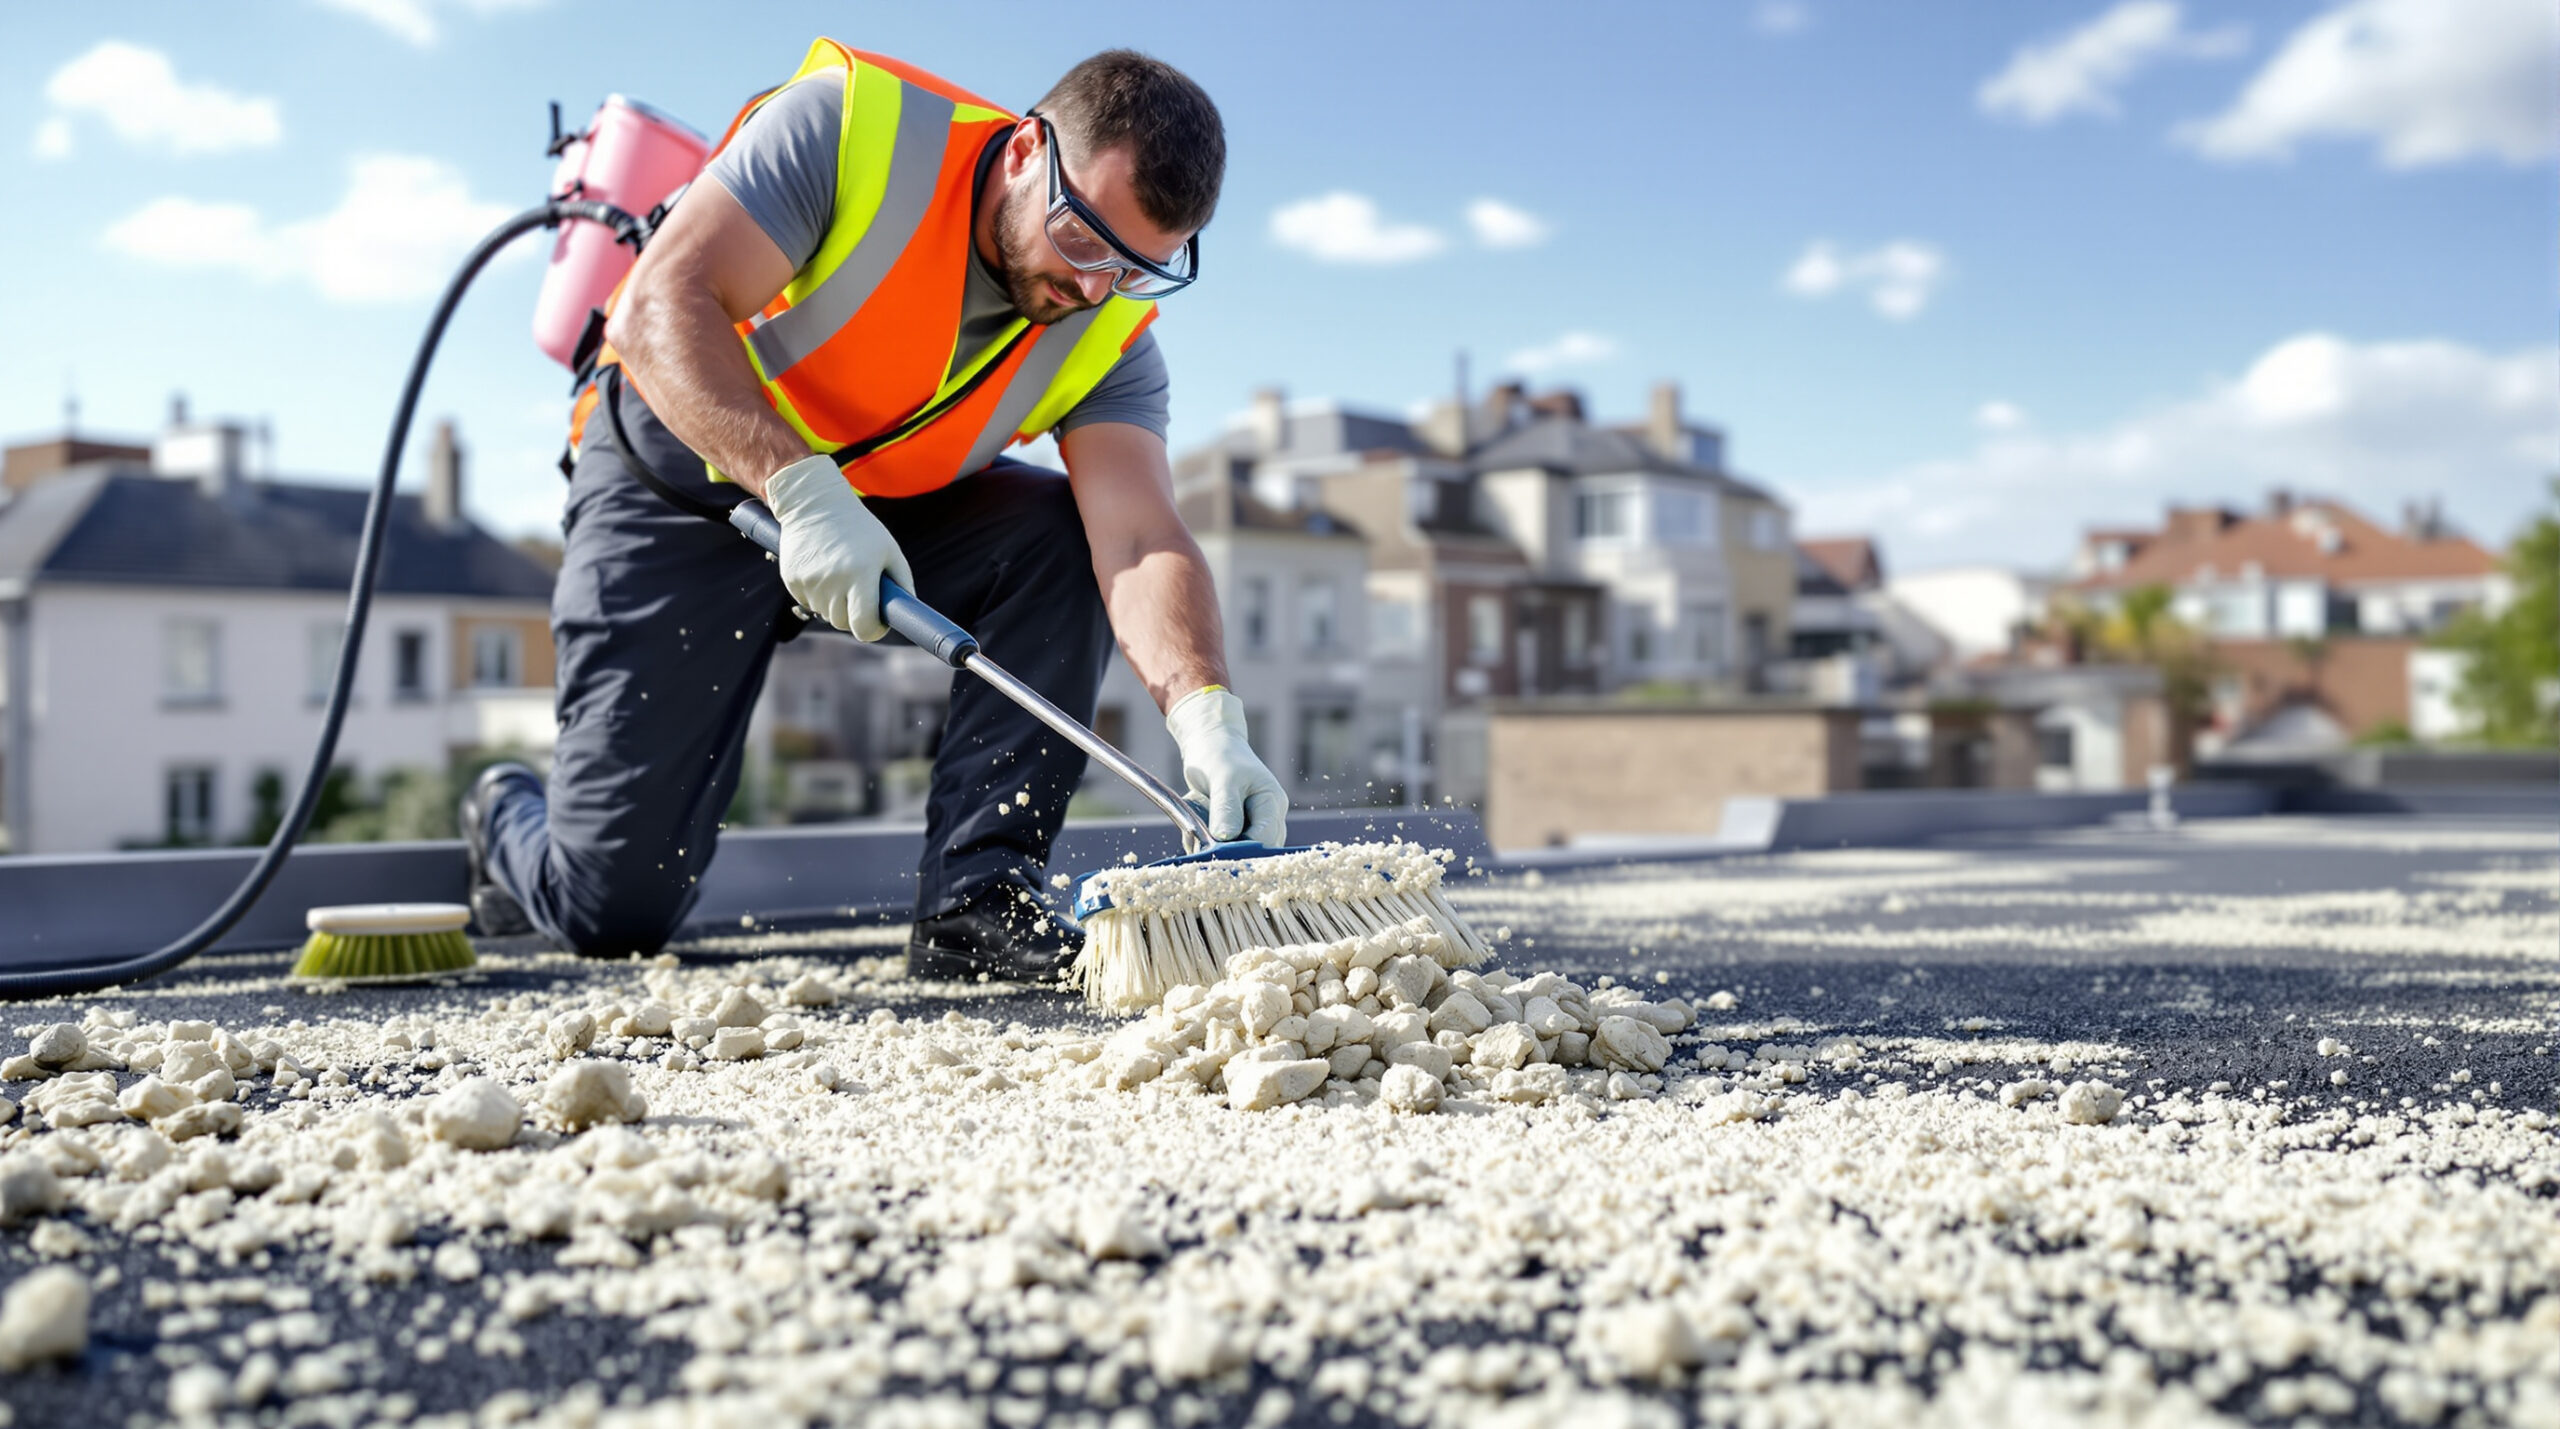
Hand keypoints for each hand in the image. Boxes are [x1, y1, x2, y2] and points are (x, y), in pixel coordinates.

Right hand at [764, 454, 914, 640]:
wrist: (814, 502)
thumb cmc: (859, 527)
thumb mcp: (888, 548)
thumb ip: (902, 581)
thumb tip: (904, 611)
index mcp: (860, 574)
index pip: (864, 625)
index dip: (873, 629)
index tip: (877, 623)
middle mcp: (833, 581)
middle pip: (844, 624)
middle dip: (855, 615)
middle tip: (860, 594)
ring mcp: (809, 582)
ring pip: (826, 614)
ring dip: (835, 604)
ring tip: (840, 574)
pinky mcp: (791, 579)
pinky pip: (808, 602)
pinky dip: (818, 594)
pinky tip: (822, 569)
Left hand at [1165, 686, 1287, 844]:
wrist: (1209, 745)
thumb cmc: (1220, 755)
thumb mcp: (1224, 779)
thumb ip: (1226, 809)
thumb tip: (1226, 838)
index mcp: (1272, 803)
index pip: (1266, 838)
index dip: (1243, 849)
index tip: (1216, 853)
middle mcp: (1268, 817)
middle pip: (1255, 851)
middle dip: (1228, 852)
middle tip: (1200, 846)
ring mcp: (1252, 824)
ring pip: (1238, 852)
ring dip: (1214, 850)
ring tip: (1194, 836)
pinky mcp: (1235, 829)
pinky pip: (1223, 846)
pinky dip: (1206, 845)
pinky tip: (1192, 835)